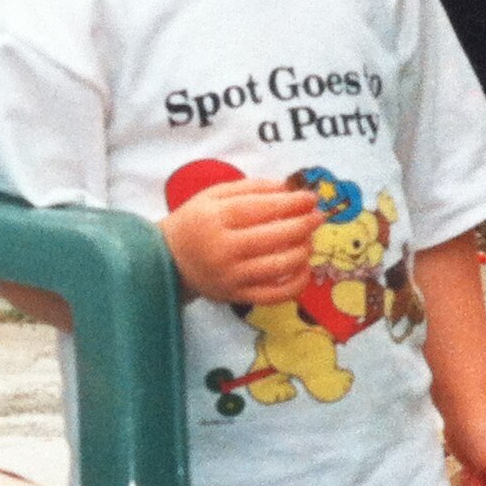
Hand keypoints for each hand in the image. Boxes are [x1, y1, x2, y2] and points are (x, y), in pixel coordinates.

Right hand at [159, 178, 320, 305]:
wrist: (167, 261)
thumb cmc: (194, 222)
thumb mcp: (213, 196)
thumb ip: (250, 188)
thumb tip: (289, 189)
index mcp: (215, 219)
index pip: (261, 210)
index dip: (290, 204)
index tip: (310, 198)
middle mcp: (223, 250)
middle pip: (274, 238)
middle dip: (303, 225)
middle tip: (318, 217)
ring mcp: (231, 277)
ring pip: (279, 266)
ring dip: (303, 251)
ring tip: (308, 240)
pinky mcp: (237, 297)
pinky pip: (275, 295)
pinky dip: (297, 283)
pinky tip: (304, 268)